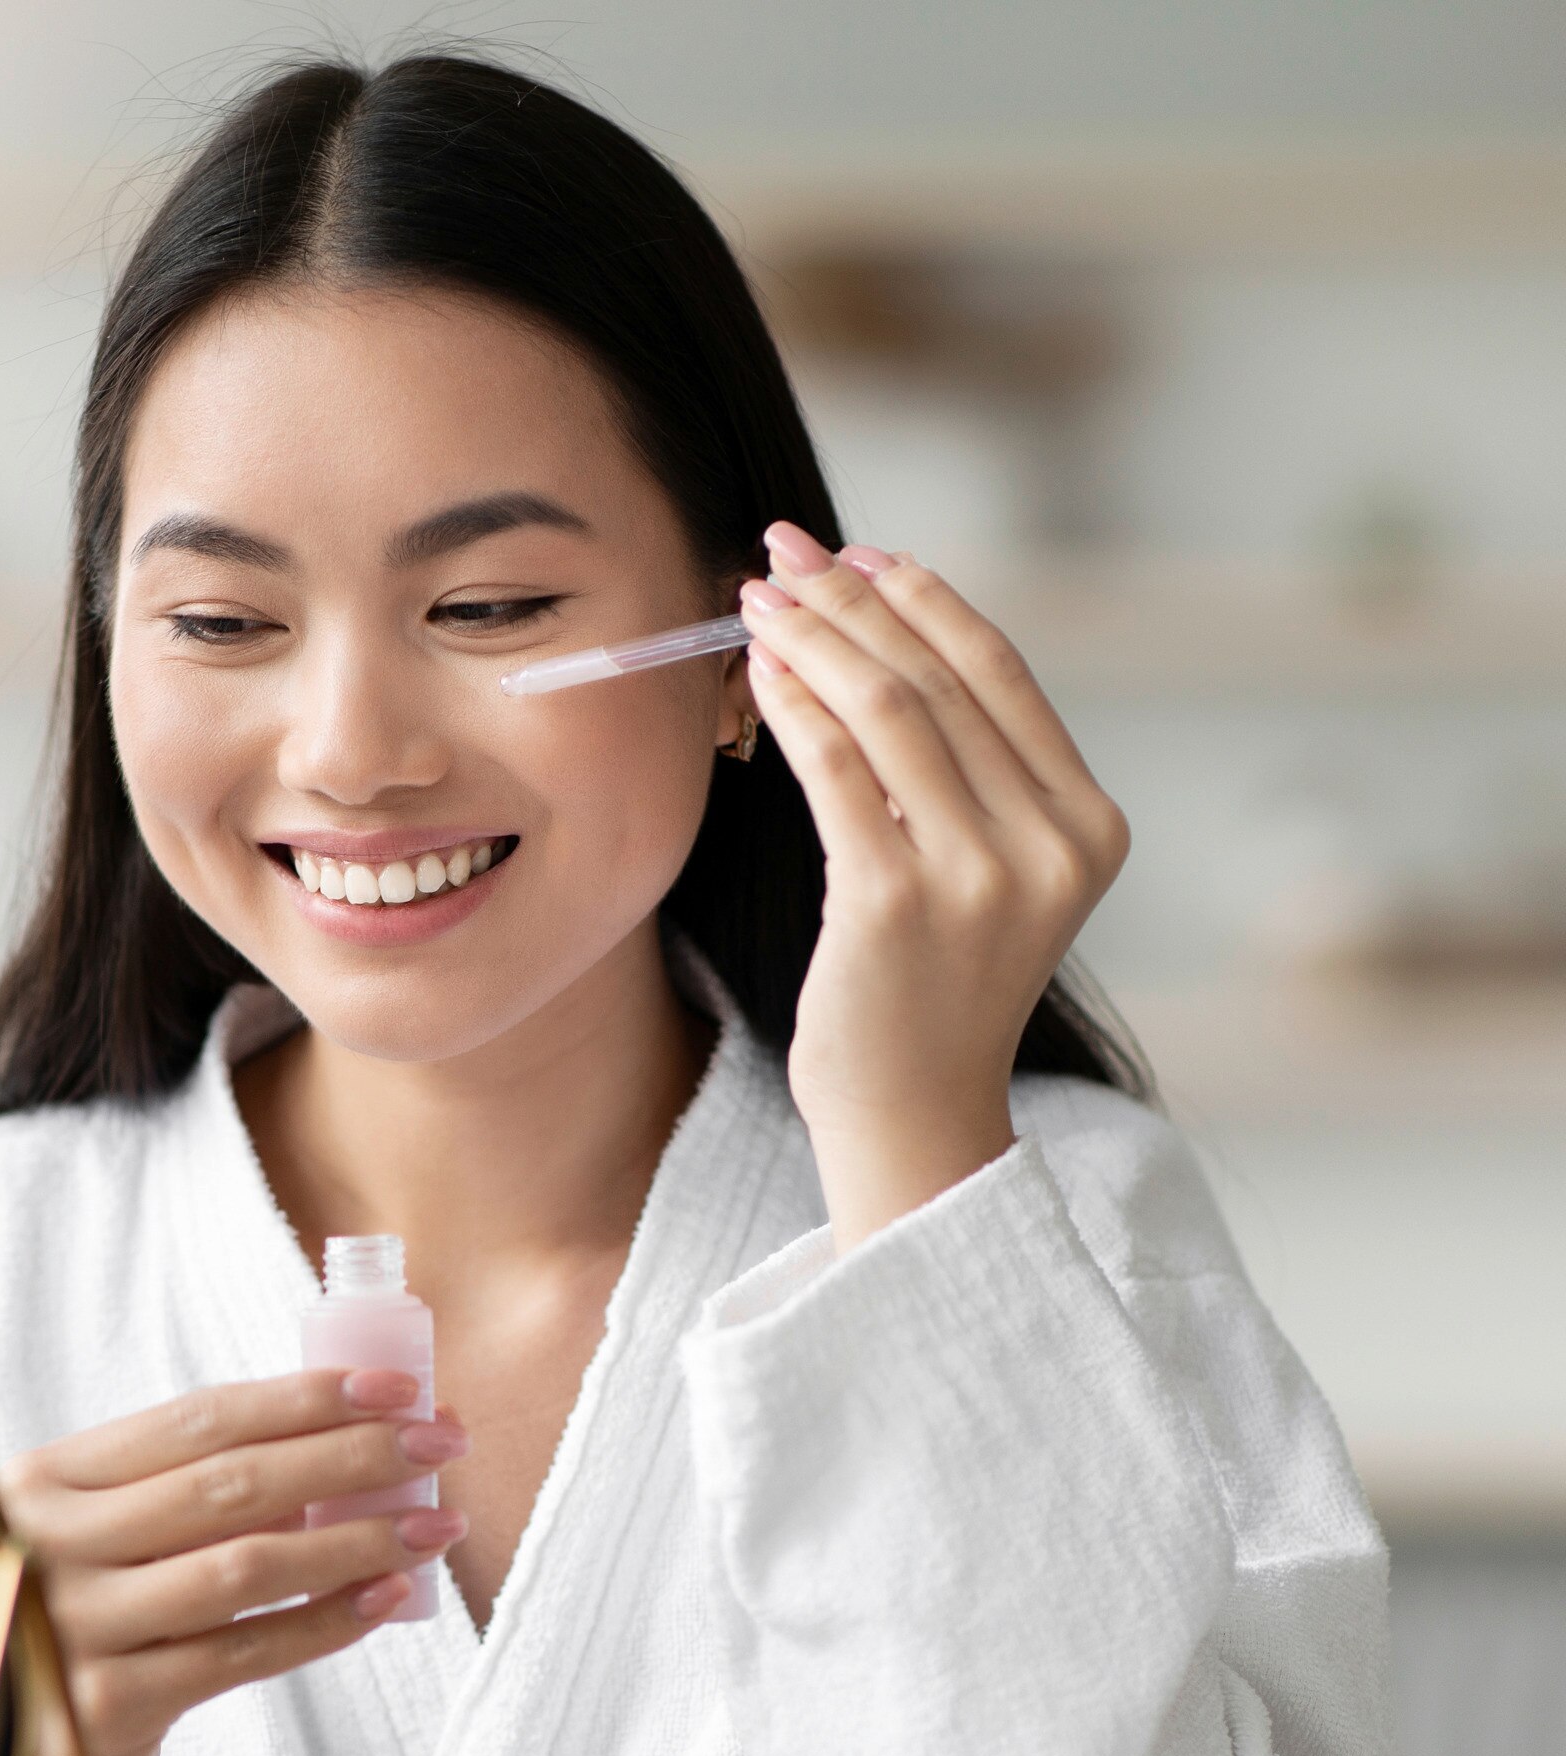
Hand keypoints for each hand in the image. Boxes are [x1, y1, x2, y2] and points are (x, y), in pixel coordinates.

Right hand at [0, 1369, 467, 1755]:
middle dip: (350, 1455)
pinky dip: (321, 1622)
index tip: (397, 1388)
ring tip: (433, 1525)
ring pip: (243, 1567)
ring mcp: (74, 1627)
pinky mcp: (106, 1707)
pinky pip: (240, 1655)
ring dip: (354, 1539)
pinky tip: (382, 1600)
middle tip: (441, 1443)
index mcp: (50, 1478)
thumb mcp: (106, 1538)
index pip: (197, 1418)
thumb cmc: (85, 1623)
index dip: (304, 1398)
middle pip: (229, 1483)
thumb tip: (351, 1442)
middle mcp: (49, 1542)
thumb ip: (190, 1492)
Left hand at [737, 523, 1129, 1249]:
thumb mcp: (984, 871)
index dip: (924, 598)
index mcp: (1090, 826)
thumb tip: (882, 632)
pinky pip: (836, 767)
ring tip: (756, 597)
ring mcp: (980, 876)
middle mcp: (1051, 846)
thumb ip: (965, 773)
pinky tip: (755, 670)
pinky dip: (792, 704)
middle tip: (786, 551)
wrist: (913, 1115)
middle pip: (939, 677)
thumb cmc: (928, 989)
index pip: (1002, 673)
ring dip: (813, 637)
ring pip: (887, 709)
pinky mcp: (895, 903)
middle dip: (852, 599)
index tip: (858, 551)